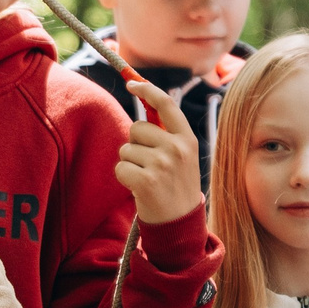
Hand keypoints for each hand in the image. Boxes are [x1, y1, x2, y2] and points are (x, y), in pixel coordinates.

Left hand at [116, 77, 202, 226]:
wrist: (180, 224)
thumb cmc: (176, 187)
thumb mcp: (182, 156)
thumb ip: (166, 133)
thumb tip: (144, 101)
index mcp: (187, 138)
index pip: (166, 104)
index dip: (147, 90)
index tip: (132, 83)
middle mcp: (177, 148)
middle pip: (137, 128)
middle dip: (136, 144)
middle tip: (149, 165)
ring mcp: (162, 164)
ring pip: (126, 149)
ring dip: (130, 163)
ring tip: (147, 178)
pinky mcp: (146, 180)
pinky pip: (120, 167)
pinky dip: (124, 178)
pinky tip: (139, 188)